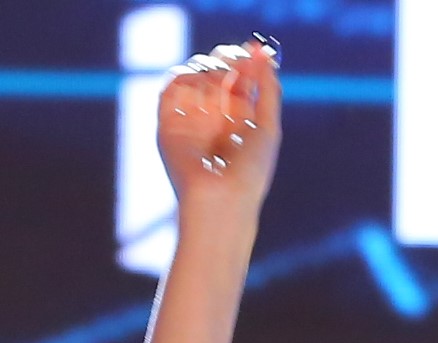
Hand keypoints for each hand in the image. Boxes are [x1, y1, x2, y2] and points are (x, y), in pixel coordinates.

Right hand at [156, 40, 281, 216]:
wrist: (221, 198)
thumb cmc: (250, 171)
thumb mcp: (268, 126)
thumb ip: (268, 90)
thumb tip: (265, 56)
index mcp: (239, 120)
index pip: (239, 79)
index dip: (246, 62)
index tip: (255, 50)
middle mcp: (214, 118)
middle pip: (217, 72)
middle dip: (227, 60)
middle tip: (238, 61)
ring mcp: (191, 119)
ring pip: (195, 75)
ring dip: (210, 70)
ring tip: (223, 84)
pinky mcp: (169, 123)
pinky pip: (172, 87)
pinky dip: (186, 78)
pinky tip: (203, 87)